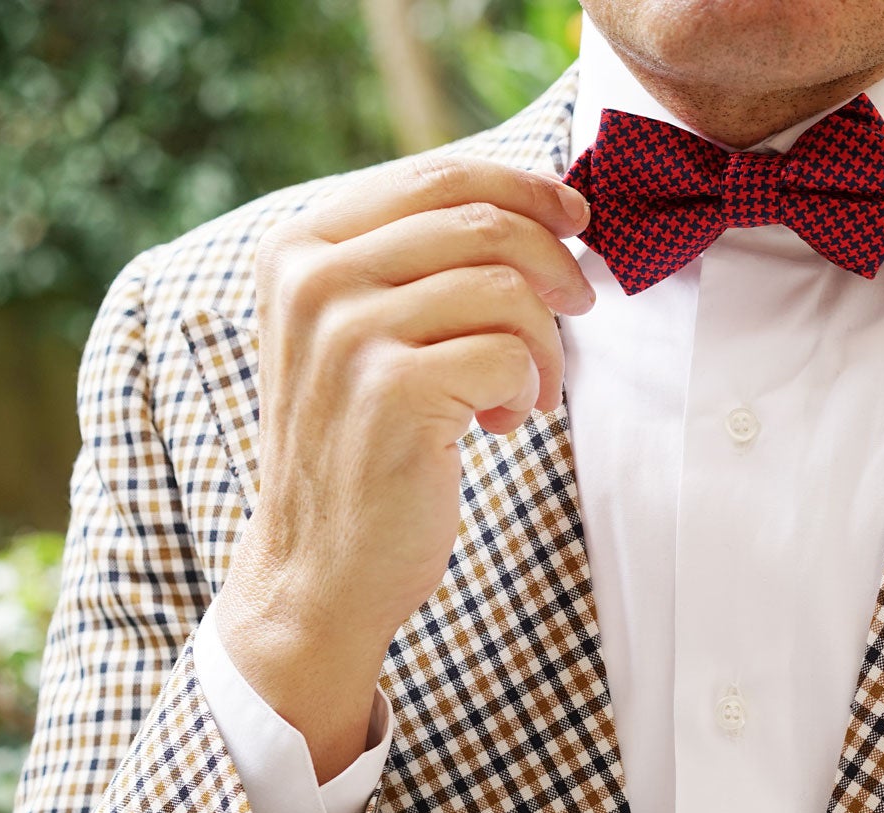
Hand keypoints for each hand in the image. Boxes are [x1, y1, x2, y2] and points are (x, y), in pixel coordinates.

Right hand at [213, 154, 595, 778]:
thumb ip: (419, 263)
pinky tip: (500, 424)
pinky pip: (509, 353)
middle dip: (556, 263)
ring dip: (545, 341)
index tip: (577, 218)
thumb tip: (543, 204)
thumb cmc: (359, 446)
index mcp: (301, 244)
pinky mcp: (391, 391)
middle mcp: (313, 277)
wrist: (317, 568)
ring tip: (526, 390)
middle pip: (484, 221)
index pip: (439, 173)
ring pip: (506, 287)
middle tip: (581, 306)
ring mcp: (347, 333)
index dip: (527, 186)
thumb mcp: (364, 333)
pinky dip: (527, 388)